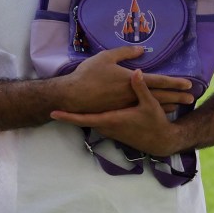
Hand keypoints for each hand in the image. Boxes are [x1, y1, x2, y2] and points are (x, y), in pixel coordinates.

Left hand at [51, 70, 179, 156]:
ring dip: (81, 114)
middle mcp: (106, 127)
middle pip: (83, 119)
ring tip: (69, 104)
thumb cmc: (154, 123)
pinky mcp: (113, 131)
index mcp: (111, 120)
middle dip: (71, 112)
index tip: (53, 113)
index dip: (68, 116)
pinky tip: (91, 106)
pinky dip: (90, 116)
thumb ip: (141, 88)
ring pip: (90, 120)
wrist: (160, 141)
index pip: (84, 119)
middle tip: (57, 104)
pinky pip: (97, 122)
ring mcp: (109, 130)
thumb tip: (136, 71)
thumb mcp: (149, 104)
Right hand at [60, 46, 193, 113]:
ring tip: (181, 105)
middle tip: (192, 97)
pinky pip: (141, 111)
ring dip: (168, 104)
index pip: (158, 81)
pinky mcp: (120, 111)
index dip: (174, 82)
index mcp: (131, 80)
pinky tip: (161, 111)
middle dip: (177, 96)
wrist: (72, 96)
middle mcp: (132, 94)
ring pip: (152, 105)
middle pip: (160, 95)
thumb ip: (125, 52)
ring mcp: (127, 105)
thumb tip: (142, 49)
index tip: (188, 83)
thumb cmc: (88, 74)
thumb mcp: (106, 57)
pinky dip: (153, 110)